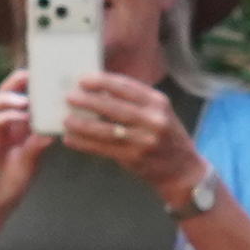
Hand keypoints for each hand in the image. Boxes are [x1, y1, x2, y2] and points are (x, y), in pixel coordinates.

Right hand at [0, 73, 45, 220]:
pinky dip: (7, 116)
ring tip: (26, 100)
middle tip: (32, 75)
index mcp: (17, 126)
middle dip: (17, 81)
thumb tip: (53, 130)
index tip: (48, 77)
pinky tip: (21, 117)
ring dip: (10, 97)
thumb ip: (37, 145)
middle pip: (6, 93)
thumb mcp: (30, 162)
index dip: (31, 86)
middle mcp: (4, 124)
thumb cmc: (11, 182)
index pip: (22, 98)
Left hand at [60, 70, 203, 203]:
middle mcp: (153, 120)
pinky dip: (85, 144)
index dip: (104, 82)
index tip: (84, 79)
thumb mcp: (159, 112)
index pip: (127, 88)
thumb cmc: (166, 136)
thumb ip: (135, 101)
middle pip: (115, 108)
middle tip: (70, 97)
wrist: (182, 170)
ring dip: (83, 125)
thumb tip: (99, 91)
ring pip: (107, 130)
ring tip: (66, 120)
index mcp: (158, 103)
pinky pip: (104, 149)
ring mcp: (144, 140)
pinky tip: (71, 139)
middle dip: (90, 101)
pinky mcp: (135, 158)